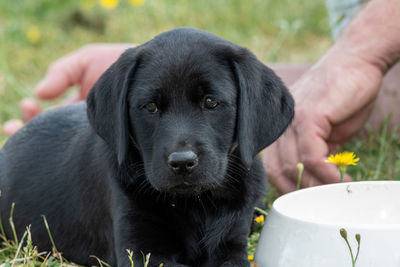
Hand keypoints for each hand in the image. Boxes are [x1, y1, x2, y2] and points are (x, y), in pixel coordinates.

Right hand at [2, 43, 133, 135]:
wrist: (154, 66)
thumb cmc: (120, 62)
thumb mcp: (86, 61)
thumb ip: (63, 73)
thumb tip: (40, 93)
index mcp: (77, 107)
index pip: (50, 118)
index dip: (33, 116)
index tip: (26, 107)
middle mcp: (86, 124)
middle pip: (56, 136)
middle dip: (34, 132)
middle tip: (16, 127)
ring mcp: (103, 133)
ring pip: (72, 146)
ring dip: (51, 140)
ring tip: (33, 131)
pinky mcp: (119, 139)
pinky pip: (102, 147)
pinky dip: (81, 147)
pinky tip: (73, 143)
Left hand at [263, 49, 382, 192]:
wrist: (355, 62)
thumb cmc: (342, 97)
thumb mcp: (325, 132)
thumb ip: (315, 153)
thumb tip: (315, 180)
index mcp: (279, 130)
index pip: (272, 167)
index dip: (287, 188)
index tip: (307, 199)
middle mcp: (280, 125)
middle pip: (279, 171)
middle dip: (302, 191)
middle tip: (324, 198)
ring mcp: (291, 120)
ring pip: (294, 167)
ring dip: (317, 185)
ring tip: (336, 187)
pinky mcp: (308, 116)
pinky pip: (311, 156)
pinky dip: (325, 172)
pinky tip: (338, 176)